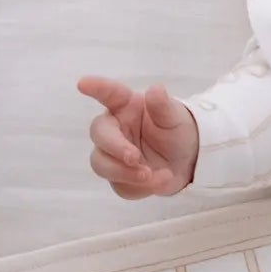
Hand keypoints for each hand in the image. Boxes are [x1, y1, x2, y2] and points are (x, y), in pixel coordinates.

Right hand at [77, 76, 199, 197]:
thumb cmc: (176, 130)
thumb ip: (163, 105)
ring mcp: (113, 155)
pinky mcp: (119, 178)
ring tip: (151, 175)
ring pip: (102, 165)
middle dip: (115, 149)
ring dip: (125, 173)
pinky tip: (159, 181)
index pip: (109, 94)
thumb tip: (155, 90)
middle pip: (99, 137)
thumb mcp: (175, 116)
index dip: (96, 88)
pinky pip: (120, 186)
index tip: (83, 83)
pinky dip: (140, 188)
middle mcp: (114, 129)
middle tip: (135, 158)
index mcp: (126, 107)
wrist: (188, 160)